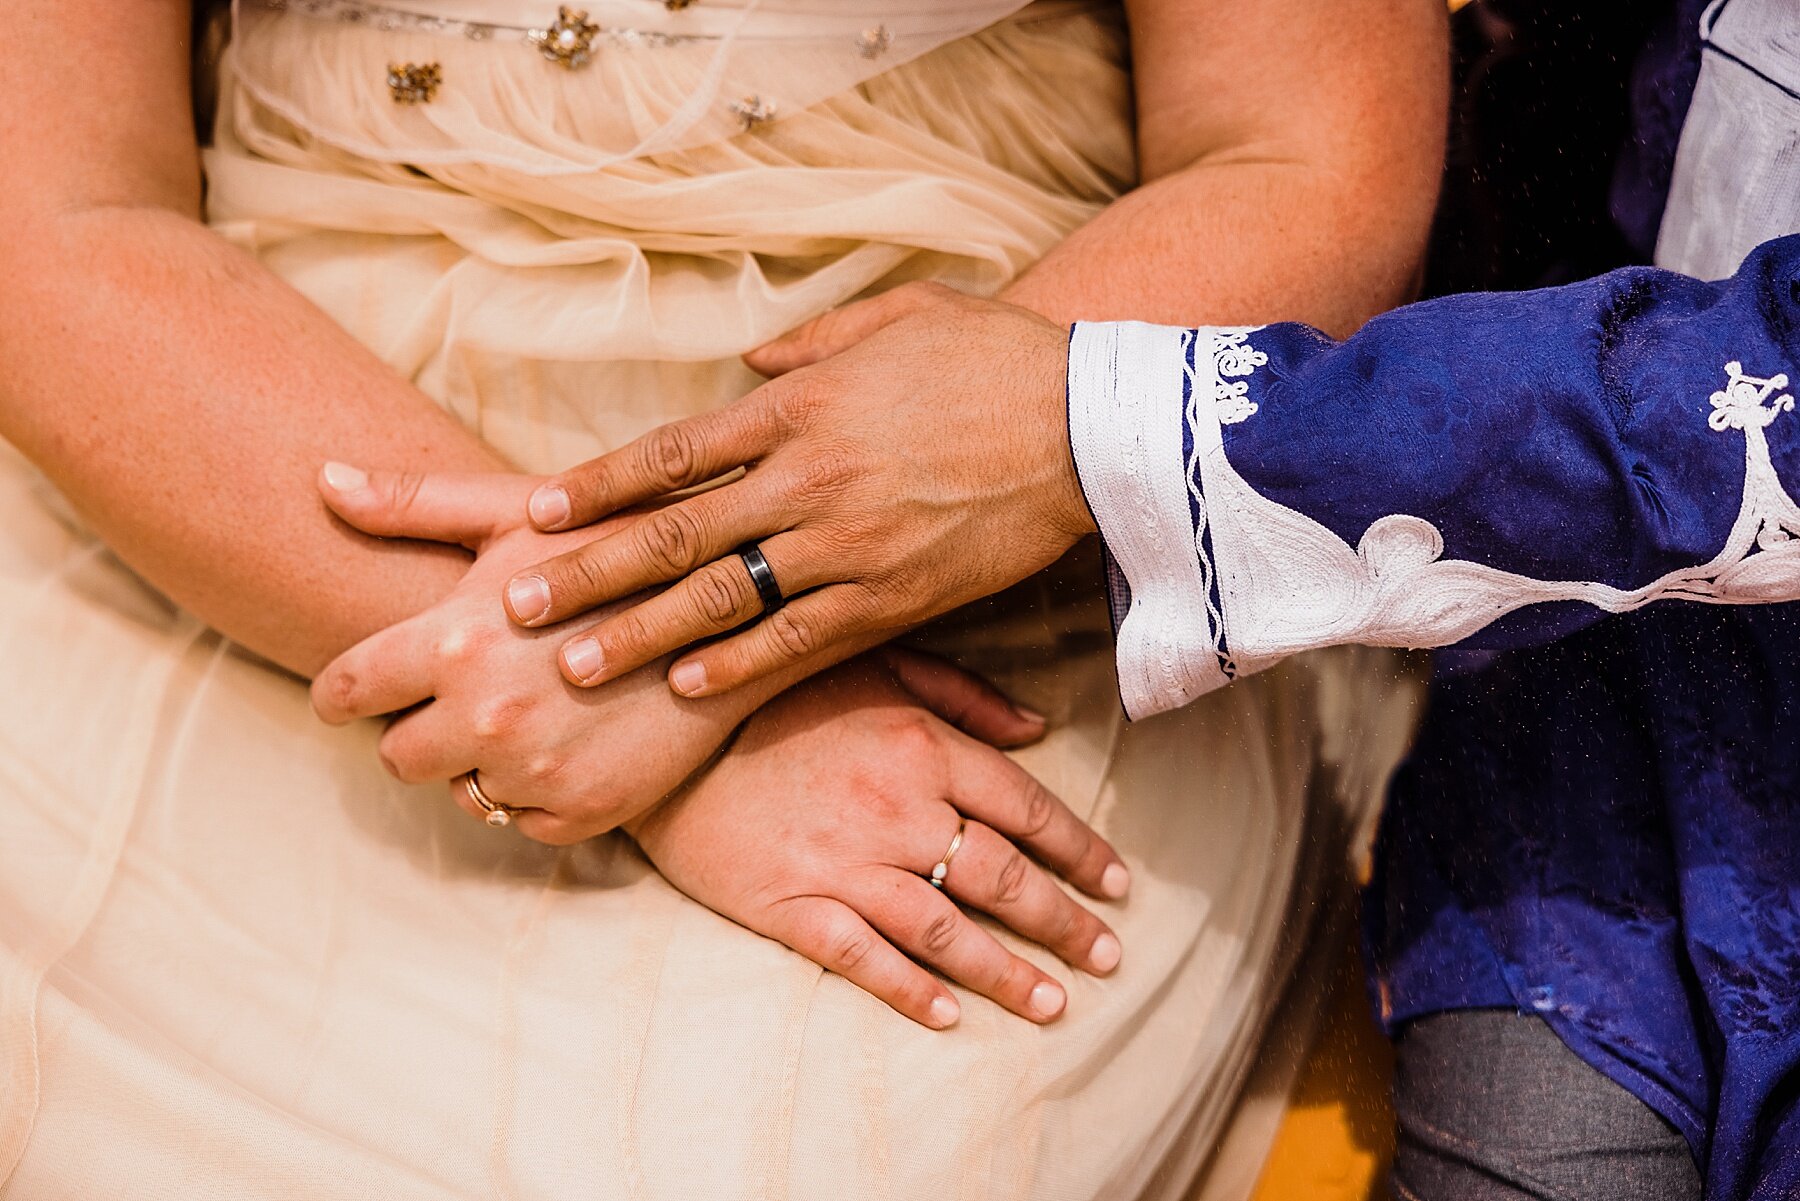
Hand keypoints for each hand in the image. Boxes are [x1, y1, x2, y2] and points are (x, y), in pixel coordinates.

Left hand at [308, 464, 778, 843]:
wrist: (740, 607)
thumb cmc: (620, 542)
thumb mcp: (521, 514)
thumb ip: (415, 504)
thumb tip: (322, 478)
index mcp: (455, 641)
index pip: (346, 689)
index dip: (346, 687)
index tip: (362, 686)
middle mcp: (488, 716)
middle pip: (396, 755)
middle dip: (420, 724)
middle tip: (467, 690)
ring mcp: (538, 772)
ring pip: (462, 792)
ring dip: (484, 759)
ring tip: (535, 705)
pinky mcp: (585, 812)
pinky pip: (523, 820)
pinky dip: (540, 790)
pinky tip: (575, 737)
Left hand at [495, 283, 1095, 697]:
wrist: (1091, 424)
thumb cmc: (996, 358)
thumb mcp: (902, 317)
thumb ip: (817, 342)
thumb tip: (756, 367)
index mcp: (802, 408)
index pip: (673, 454)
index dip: (598, 487)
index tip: (537, 514)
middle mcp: (809, 479)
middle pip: (675, 534)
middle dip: (589, 571)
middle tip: (513, 602)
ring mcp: (850, 545)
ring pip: (724, 599)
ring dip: (642, 634)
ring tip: (574, 665)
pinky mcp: (897, 597)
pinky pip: (803, 641)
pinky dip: (740, 667)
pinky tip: (687, 689)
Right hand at [627, 649, 1128, 1028]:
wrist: (663, 731)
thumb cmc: (777, 692)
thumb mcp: (876, 665)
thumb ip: (962, 696)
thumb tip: (1038, 729)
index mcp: (922, 745)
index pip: (1024, 807)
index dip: (1079, 850)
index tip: (1117, 882)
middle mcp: (895, 808)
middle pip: (1000, 876)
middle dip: (1064, 921)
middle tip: (1108, 956)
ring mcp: (842, 861)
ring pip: (945, 927)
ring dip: (1007, 971)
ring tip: (1054, 1002)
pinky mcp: (791, 904)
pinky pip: (862, 957)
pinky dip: (910, 990)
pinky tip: (952, 1016)